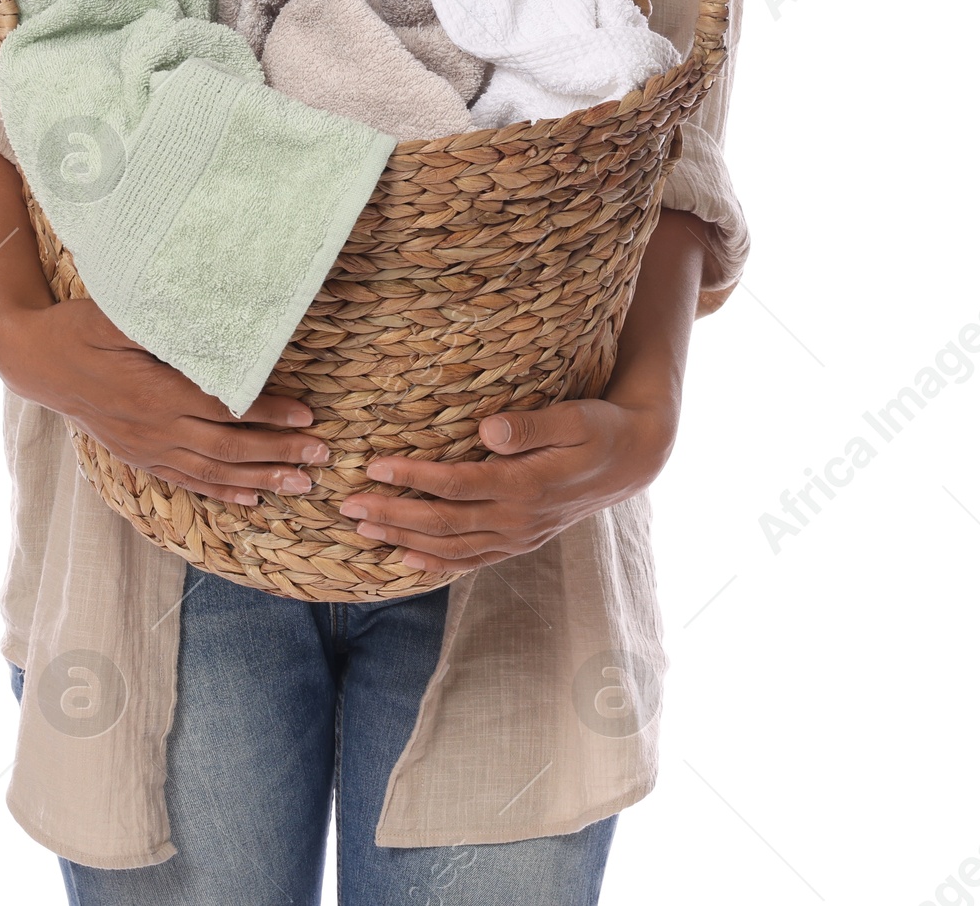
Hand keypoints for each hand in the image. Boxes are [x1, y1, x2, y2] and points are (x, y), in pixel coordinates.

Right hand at [0, 295, 330, 507]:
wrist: (36, 361)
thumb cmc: (79, 328)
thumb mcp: (115, 314)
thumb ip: (161, 323)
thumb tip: (210, 319)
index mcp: (154, 392)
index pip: (224, 408)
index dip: (268, 414)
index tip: (307, 415)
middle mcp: (154, 427)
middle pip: (228, 448)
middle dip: (279, 453)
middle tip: (322, 456)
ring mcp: (146, 448)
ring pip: (213, 471)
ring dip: (261, 478)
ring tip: (301, 485)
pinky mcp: (139, 456)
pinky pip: (187, 480)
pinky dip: (223, 491)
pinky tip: (253, 497)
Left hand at [338, 394, 677, 571]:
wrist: (633, 461)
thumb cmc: (599, 429)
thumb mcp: (573, 417)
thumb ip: (530, 426)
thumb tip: (487, 429)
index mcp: (525, 485)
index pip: (455, 485)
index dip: (412, 478)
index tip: (374, 465)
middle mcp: (518, 518)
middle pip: (443, 523)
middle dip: (392, 515)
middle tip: (346, 506)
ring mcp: (519, 536)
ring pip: (451, 547)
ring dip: (403, 539)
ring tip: (361, 529)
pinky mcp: (521, 541)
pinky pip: (472, 560)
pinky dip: (437, 563)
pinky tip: (407, 559)